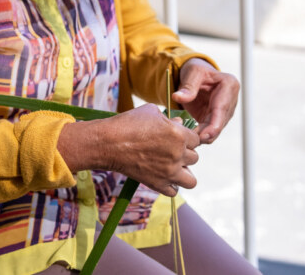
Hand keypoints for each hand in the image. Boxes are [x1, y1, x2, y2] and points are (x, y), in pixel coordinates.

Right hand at [58, 104, 199, 196]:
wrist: (108, 143)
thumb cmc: (128, 123)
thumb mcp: (151, 112)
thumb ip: (170, 119)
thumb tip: (180, 124)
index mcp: (179, 134)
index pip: (196, 139)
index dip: (187, 137)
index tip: (176, 137)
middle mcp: (177, 154)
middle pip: (194, 158)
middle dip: (184, 153)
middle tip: (169, 150)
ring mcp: (168, 172)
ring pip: (191, 180)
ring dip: (184, 173)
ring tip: (173, 167)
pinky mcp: (157, 184)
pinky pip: (174, 191)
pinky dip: (170, 186)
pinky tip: (162, 176)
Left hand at [172, 58, 238, 143]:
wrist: (198, 75)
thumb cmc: (196, 70)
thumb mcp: (192, 73)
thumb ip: (187, 86)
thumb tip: (178, 97)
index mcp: (229, 85)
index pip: (222, 109)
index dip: (214, 125)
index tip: (203, 137)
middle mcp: (232, 99)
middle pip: (220, 122)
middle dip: (206, 133)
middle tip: (190, 140)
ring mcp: (226, 110)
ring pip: (216, 129)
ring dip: (203, 135)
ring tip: (187, 138)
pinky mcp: (218, 118)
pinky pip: (210, 130)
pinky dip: (201, 134)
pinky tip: (190, 137)